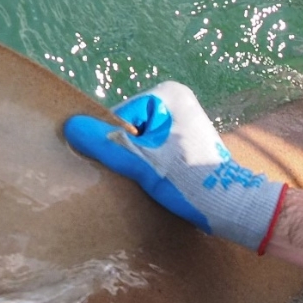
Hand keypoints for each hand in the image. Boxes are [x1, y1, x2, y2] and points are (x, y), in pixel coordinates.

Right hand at [63, 82, 286, 252]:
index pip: (119, 118)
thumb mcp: (142, 164)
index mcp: (167, 94)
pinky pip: (157, 148)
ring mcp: (184, 119)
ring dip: (139, 161)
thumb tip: (69, 126)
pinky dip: (152, 164)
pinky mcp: (188, 140)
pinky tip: (160, 181)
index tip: (132, 168)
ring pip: (142, 141)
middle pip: (130, 127)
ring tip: (151, 180)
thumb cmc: (190, 183)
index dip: (117, 145)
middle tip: (138, 177)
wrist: (233, 207)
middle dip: (128, 152)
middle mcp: (177, 99)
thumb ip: (105, 144)